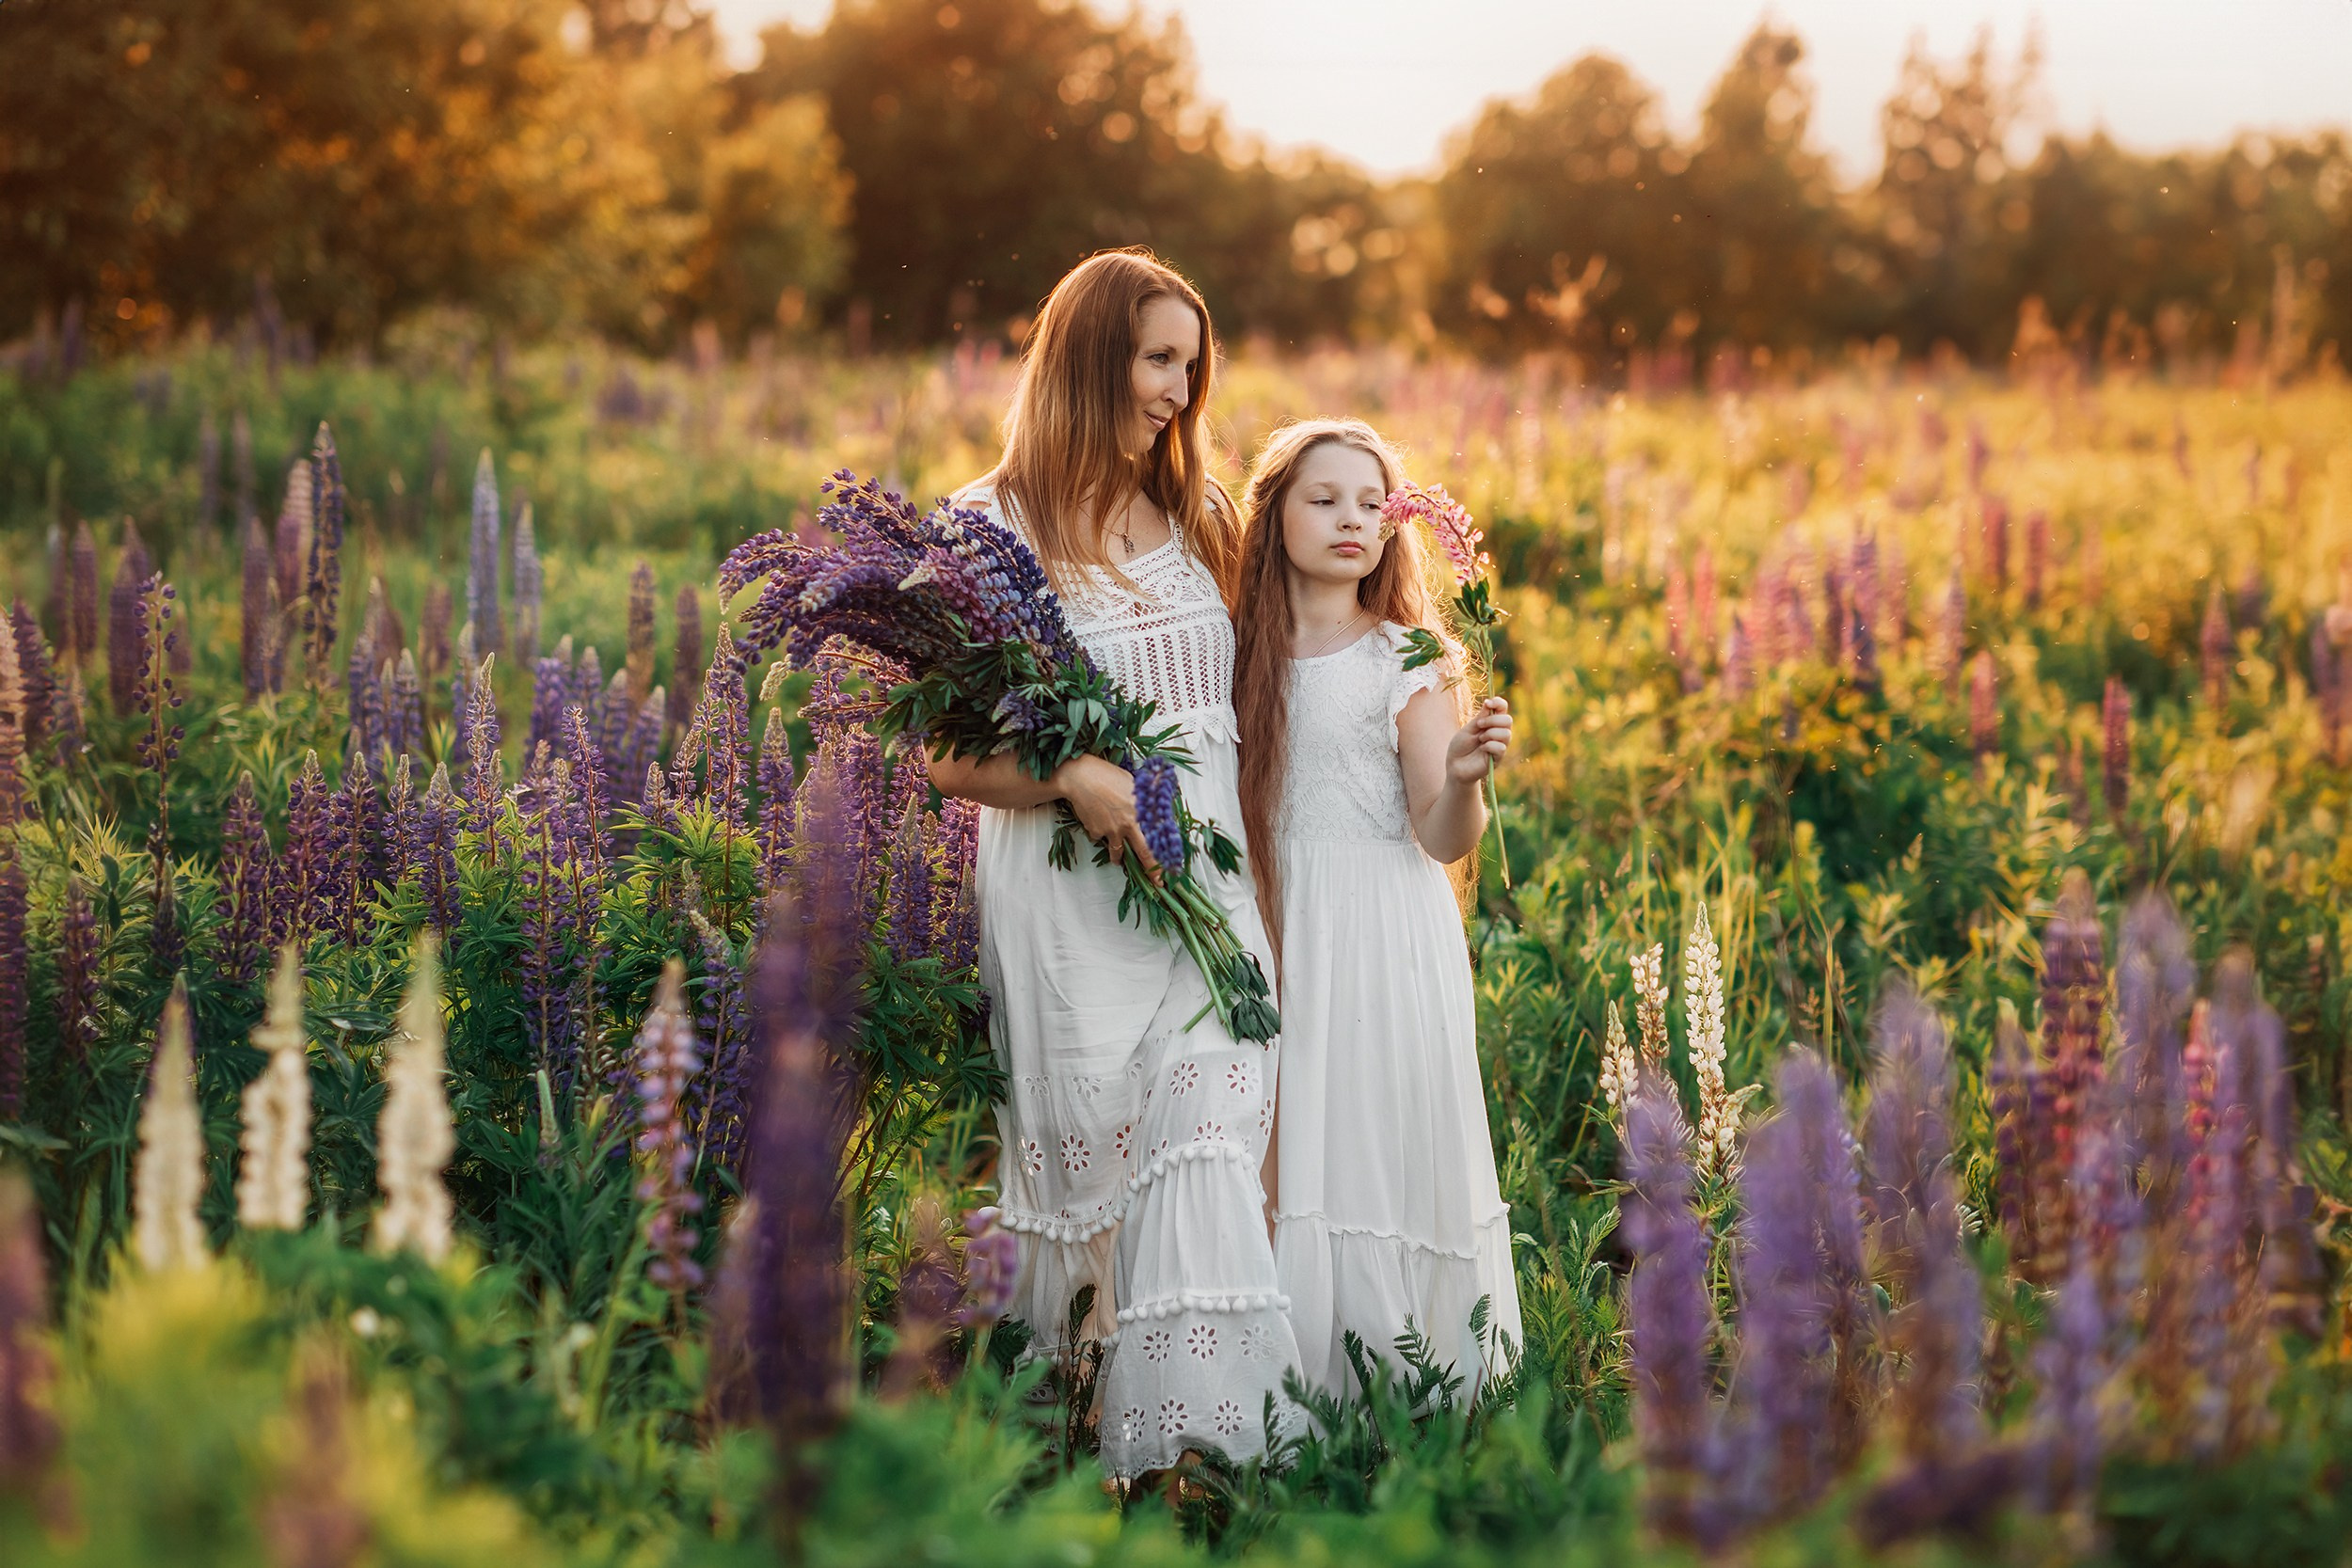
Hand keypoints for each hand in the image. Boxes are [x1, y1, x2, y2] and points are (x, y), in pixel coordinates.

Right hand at [1053, 754, 1160, 875]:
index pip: (1157, 840)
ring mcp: (1110, 830)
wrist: (1080, 777)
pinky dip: (1100, 832)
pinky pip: (1100, 837)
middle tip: (1157, 883)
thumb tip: (1159, 801)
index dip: (1164, 856)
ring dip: (1119, 859)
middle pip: (1143, 853)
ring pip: (1117, 852)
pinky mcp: (1095, 831)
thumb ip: (1146, 796)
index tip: (1169, 870)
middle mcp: (1128, 825)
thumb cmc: (1107, 775)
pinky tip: (1097, 819)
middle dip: (1151, 871)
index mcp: (1141, 813)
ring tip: (1119, 861)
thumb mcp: (1133, 782)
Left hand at [1446, 697, 1511, 783]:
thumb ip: (1480, 717)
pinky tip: (1482, 749)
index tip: (1488, 703)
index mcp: (1491, 723)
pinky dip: (1489, 746)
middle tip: (1479, 725)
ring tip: (1479, 740)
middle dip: (1493, 720)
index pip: (1503, 708)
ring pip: (1506, 734)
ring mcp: (1500, 745)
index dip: (1498, 703)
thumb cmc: (1460, 747)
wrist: (1455, 766)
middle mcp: (1498, 733)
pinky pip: (1501, 747)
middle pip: (1508, 720)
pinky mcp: (1498, 758)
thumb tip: (1488, 702)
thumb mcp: (1468, 729)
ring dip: (1490, 734)